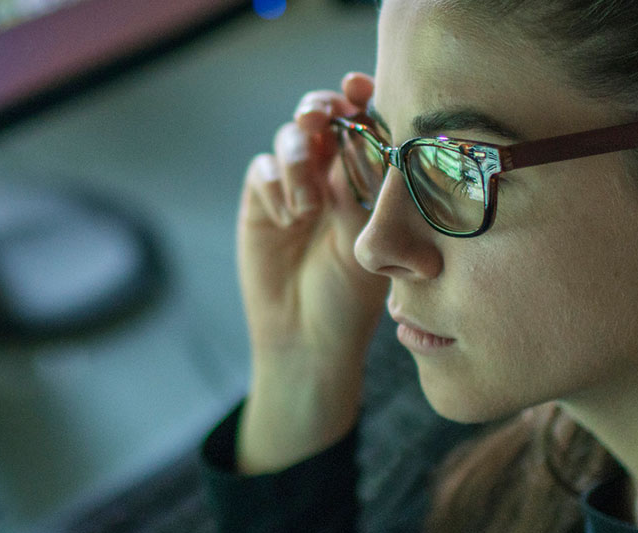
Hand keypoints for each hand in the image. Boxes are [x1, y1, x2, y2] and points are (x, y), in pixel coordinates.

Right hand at [233, 73, 390, 473]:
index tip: (360, 88)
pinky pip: (262, 170)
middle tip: (319, 117)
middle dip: (319, 107)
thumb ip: (366, 189)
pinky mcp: (261, 202)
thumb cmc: (352, 297)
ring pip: (290, 137)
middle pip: (321, 114)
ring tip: (308, 205)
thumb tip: (377, 139)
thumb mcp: (370, 241)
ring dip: (297, 158)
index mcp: (367, 175)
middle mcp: (330, 173)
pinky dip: (275, 185)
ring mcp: (293, 186)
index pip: (365, 120)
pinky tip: (288, 220)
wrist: (307, 338)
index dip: (361, 97)